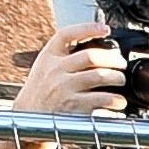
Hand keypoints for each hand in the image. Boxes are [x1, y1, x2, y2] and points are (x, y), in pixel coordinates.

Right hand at [0, 25, 127, 148]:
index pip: (66, 35)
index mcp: (49, 56)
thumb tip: (98, 45)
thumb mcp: (46, 68)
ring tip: (120, 80)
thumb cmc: (42, 92)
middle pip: (90, 56)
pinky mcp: (73, 106)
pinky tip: (119, 102)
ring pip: (99, 76)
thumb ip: (65, 56)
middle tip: (121, 64)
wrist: (27, 120)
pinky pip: (102, 99)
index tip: (105, 29)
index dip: (87, 28)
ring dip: (117, 77)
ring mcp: (63, 88)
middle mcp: (55, 70)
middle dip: (112, 59)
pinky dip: (116, 100)